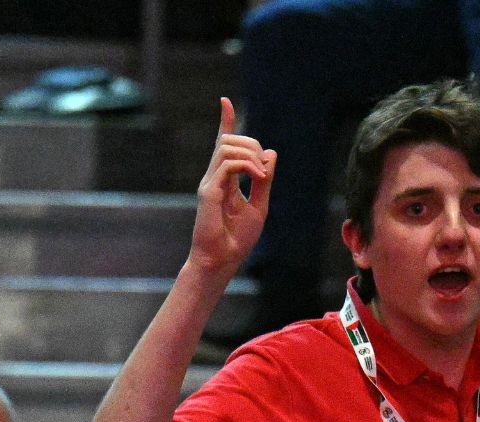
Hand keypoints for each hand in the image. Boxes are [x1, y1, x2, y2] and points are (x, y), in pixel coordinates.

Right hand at [186, 97, 274, 276]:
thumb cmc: (236, 239)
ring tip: (262, 176)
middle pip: (231, 142)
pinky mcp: (208, 192)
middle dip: (253, 145)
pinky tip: (258, 177)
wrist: (221, 261)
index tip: (225, 102)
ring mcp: (209, 183)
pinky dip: (247, 166)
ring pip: (228, 148)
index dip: (226, 121)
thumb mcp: (258, 205)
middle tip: (265, 169)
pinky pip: (228, 165)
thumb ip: (263, 180)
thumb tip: (270, 153)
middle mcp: (214, 177)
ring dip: (252, 155)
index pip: (224, 144)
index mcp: (224, 180)